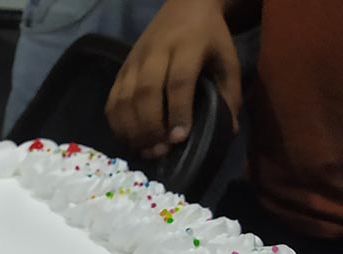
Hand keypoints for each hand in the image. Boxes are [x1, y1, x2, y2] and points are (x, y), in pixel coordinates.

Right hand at [105, 0, 241, 158]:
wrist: (184, 5)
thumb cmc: (210, 36)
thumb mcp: (228, 58)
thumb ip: (230, 92)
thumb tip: (228, 130)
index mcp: (187, 46)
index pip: (178, 81)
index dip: (177, 111)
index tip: (180, 138)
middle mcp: (155, 53)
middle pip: (146, 93)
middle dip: (151, 126)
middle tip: (160, 151)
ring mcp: (133, 62)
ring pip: (125, 99)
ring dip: (132, 129)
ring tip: (145, 150)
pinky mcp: (121, 70)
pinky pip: (112, 100)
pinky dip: (116, 124)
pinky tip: (128, 139)